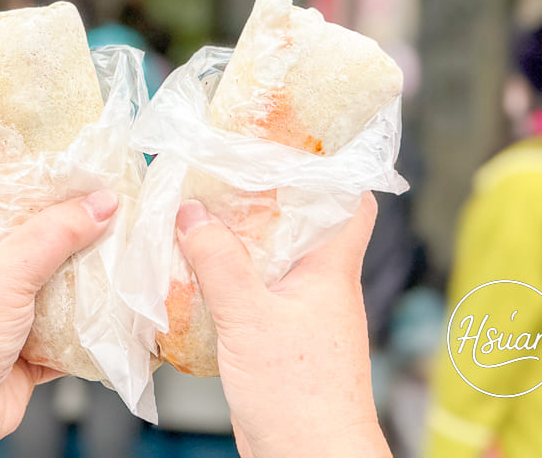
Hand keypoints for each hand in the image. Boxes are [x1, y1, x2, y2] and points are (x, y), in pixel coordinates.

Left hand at [0, 190, 118, 457]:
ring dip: (90, 280)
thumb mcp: (3, 271)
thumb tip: (101, 203)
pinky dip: (91, 326)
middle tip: (123, 209)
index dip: (47, 180)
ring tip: (130, 254)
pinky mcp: (26, 351)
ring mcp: (6, 313)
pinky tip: (117, 312)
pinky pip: (67, 331)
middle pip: (43, 240)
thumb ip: (55, 234)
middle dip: (81, 231)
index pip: (9, 194)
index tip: (90, 168)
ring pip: (59, 286)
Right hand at [176, 191, 390, 457]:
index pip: (350, 202)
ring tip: (196, 218)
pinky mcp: (278, 342)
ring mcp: (300, 315)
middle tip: (220, 175)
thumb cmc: (302, 396)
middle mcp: (320, 287)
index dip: (327, 169)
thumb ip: (219, 263)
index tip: (289, 144)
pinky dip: (226, 282)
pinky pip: (252, 296)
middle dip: (260, 200)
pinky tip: (192, 278)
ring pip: (270, 262)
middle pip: (298, 226)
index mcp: (330, 270)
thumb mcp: (250, 319)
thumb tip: (192, 212)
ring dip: (237, 243)